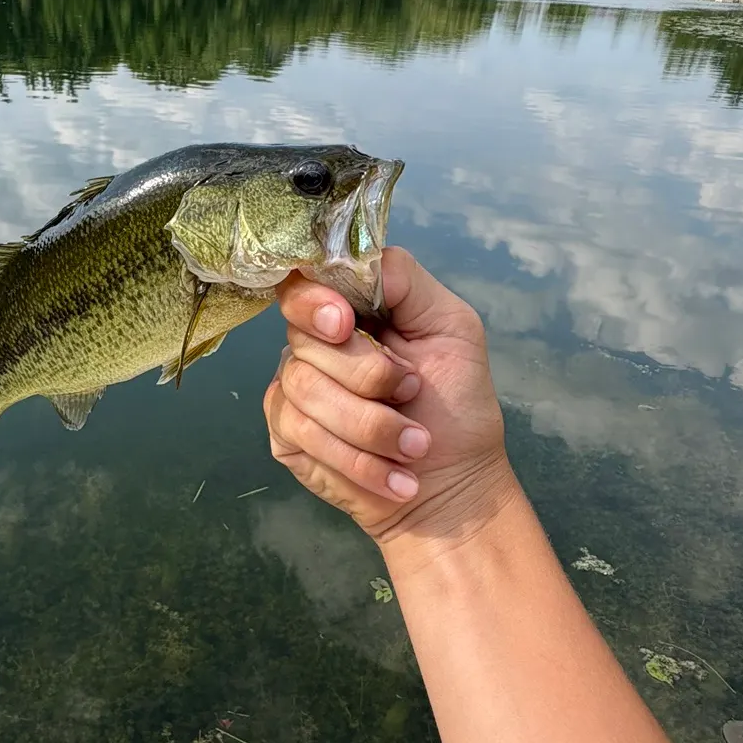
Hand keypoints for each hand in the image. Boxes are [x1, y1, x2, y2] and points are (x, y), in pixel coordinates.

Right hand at [264, 247, 514, 547]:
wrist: (453, 485)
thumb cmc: (457, 404)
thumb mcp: (451, 326)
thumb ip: (404, 280)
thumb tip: (356, 258)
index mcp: (349, 309)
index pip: (302, 283)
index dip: (314, 302)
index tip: (345, 324)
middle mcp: (314, 343)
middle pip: (304, 339)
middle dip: (367, 376)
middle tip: (412, 394)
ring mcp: (294, 388)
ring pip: (304, 390)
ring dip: (372, 427)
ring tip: (415, 447)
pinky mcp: (286, 435)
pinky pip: (302, 433)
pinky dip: (357, 461)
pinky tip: (393, 477)